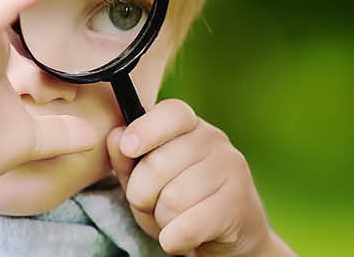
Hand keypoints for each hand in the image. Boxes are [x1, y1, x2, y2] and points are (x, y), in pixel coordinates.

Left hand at [109, 99, 295, 255]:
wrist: (229, 234)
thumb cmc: (182, 202)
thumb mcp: (147, 180)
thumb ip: (127, 158)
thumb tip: (116, 135)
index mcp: (191, 127)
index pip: (171, 113)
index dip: (146, 128)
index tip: (129, 148)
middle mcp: (215, 141)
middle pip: (158, 164)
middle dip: (142, 194)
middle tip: (155, 204)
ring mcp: (231, 170)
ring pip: (172, 200)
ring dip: (162, 220)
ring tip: (175, 219)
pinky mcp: (238, 204)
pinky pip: (188, 226)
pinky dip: (174, 240)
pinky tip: (182, 237)